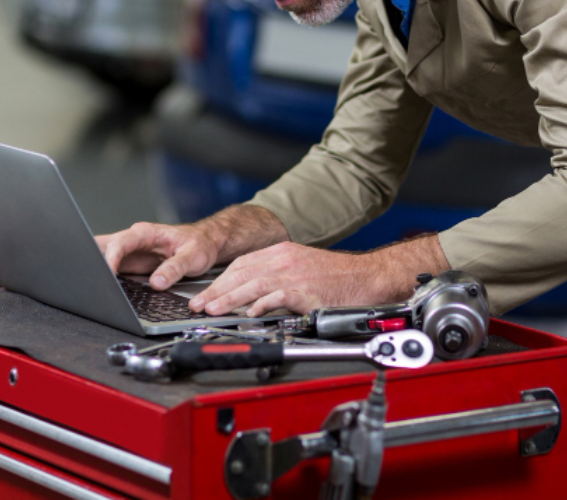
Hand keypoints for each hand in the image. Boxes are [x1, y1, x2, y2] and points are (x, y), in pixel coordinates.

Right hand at [95, 204, 289, 290]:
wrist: (205, 241)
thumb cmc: (200, 244)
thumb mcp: (194, 256)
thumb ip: (175, 268)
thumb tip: (156, 282)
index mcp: (146, 233)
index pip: (121, 243)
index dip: (111, 257)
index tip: (106, 272)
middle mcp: (134, 240)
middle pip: (104, 246)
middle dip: (90, 258)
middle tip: (80, 275)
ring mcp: (130, 252)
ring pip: (103, 255)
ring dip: (92, 266)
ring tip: (81, 282)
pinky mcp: (130, 263)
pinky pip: (110, 267)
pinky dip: (101, 275)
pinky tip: (94, 285)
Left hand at [188, 243, 377, 316]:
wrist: (368, 277)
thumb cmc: (338, 278)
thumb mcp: (302, 267)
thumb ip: (277, 276)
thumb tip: (250, 295)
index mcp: (283, 252)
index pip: (241, 264)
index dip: (220, 280)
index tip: (205, 294)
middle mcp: (285, 259)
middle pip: (241, 273)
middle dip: (216, 290)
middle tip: (198, 305)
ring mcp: (295, 274)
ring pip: (253, 284)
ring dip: (229, 298)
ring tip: (212, 310)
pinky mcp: (306, 291)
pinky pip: (278, 296)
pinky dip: (261, 305)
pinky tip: (249, 313)